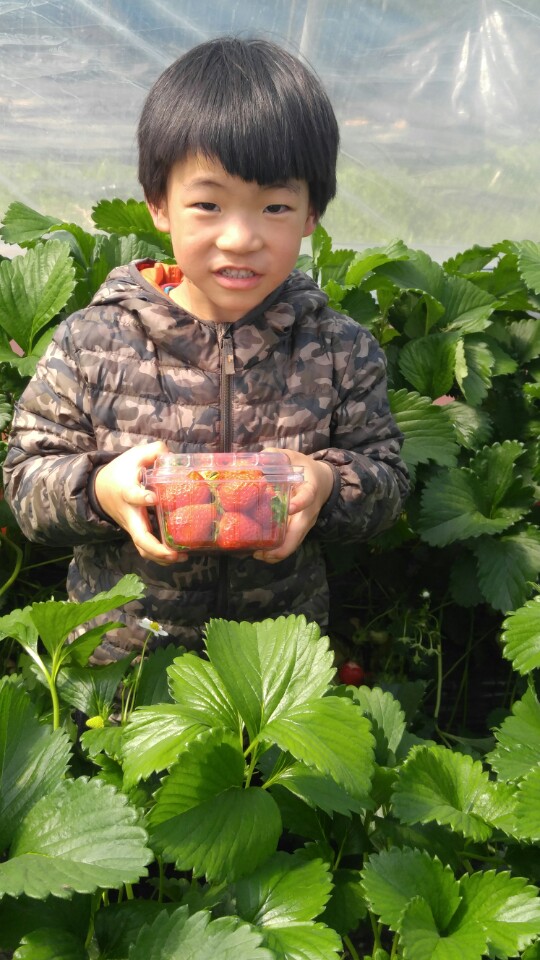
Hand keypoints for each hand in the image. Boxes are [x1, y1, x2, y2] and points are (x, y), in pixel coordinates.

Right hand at [94, 441, 185, 564]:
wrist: (101, 489)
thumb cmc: (122, 471)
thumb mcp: (135, 455)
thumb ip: (154, 451)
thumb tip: (172, 456)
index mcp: (127, 491)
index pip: (132, 496)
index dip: (141, 498)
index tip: (153, 498)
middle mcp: (129, 513)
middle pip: (139, 536)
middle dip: (156, 548)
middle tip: (173, 553)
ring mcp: (132, 526)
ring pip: (142, 548)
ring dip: (160, 557)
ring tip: (181, 557)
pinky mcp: (137, 532)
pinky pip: (146, 548)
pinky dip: (160, 556)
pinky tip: (178, 555)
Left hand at [253, 449, 334, 563]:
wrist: (323, 481)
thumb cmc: (303, 468)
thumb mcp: (291, 456)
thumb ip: (273, 455)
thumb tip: (252, 460)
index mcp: (309, 488)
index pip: (308, 496)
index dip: (299, 502)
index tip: (289, 507)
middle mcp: (309, 510)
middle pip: (299, 532)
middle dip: (282, 545)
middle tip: (261, 551)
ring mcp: (305, 522)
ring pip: (294, 542)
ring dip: (277, 552)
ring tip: (256, 554)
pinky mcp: (300, 528)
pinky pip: (290, 543)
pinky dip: (276, 550)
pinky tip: (259, 551)